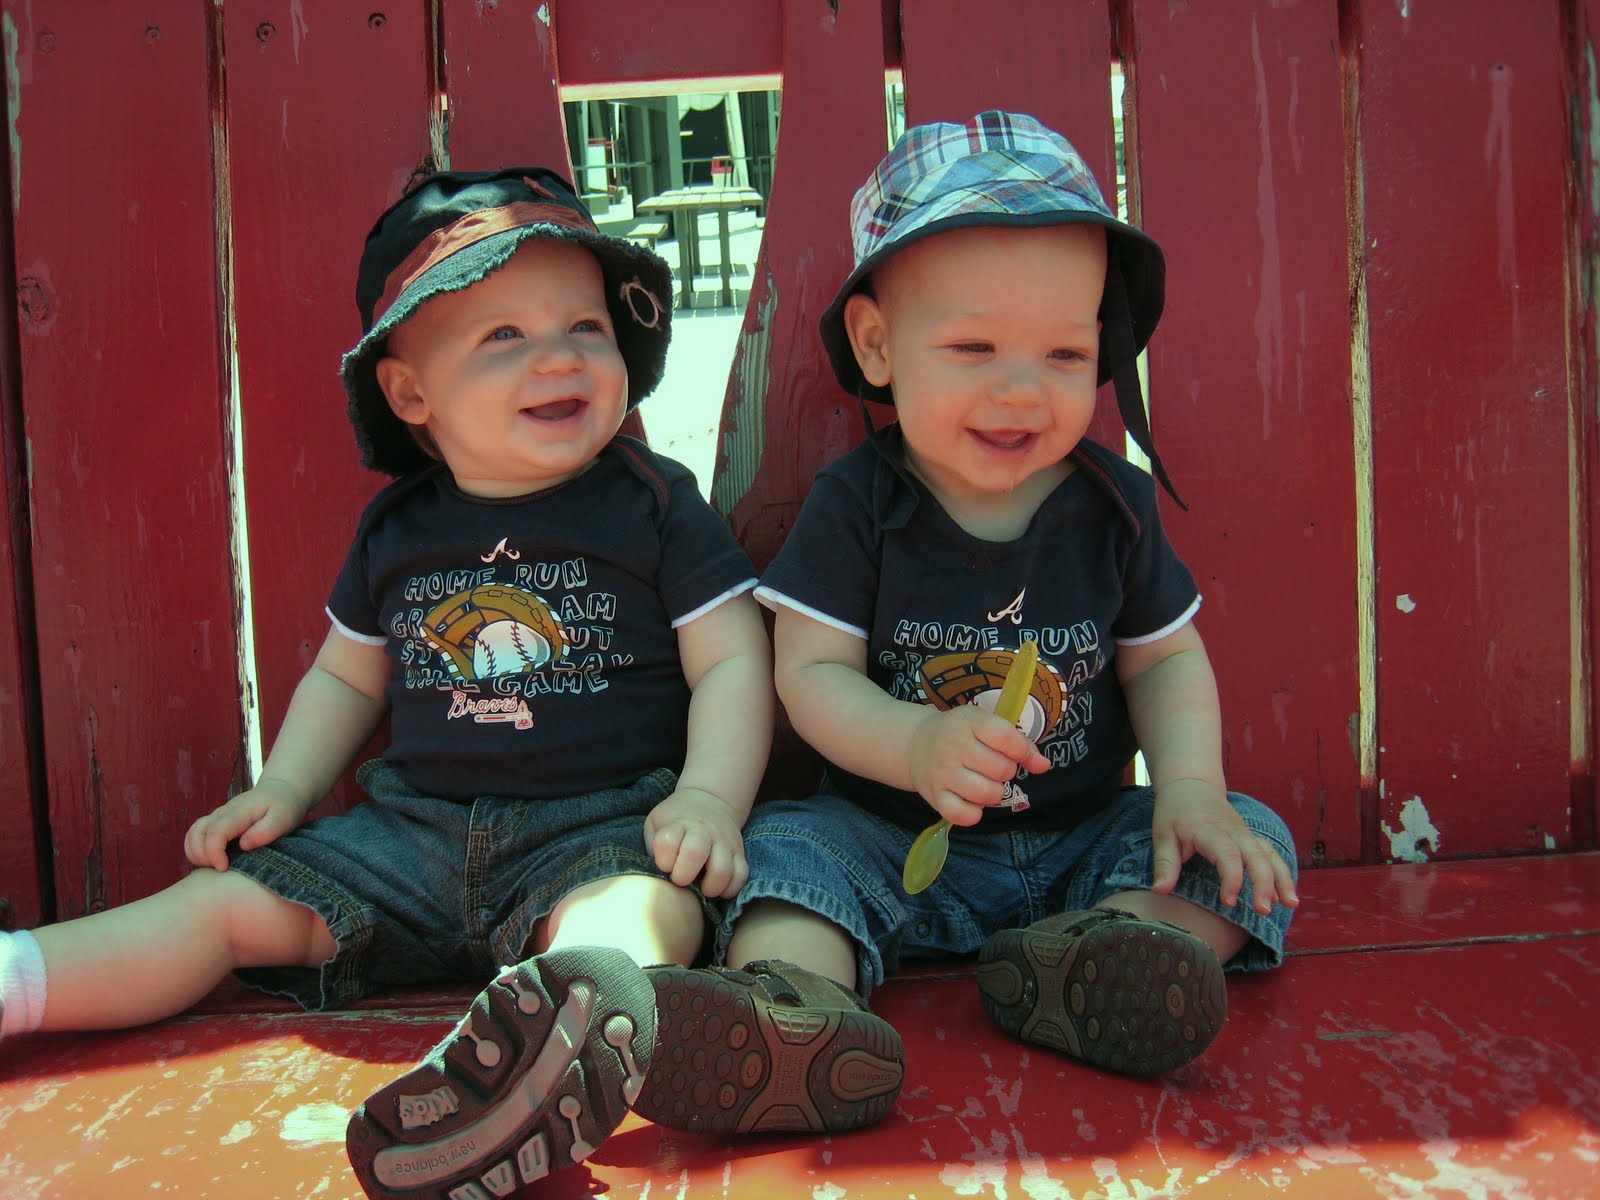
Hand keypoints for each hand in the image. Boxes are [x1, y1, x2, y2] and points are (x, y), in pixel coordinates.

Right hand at [183, 777, 309, 871]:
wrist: (280, 792)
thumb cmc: (283, 808)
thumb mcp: (283, 819)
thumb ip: (266, 831)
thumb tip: (244, 845)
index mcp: (239, 812)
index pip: (216, 831)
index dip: (214, 852)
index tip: (223, 867)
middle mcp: (222, 813)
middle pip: (197, 833)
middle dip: (201, 856)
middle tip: (220, 869)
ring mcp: (216, 817)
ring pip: (192, 834)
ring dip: (196, 854)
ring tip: (215, 866)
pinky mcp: (214, 824)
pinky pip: (195, 837)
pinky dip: (196, 851)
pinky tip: (212, 862)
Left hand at [644, 787, 748, 898]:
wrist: (708, 801)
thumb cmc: (676, 820)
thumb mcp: (657, 822)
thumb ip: (653, 845)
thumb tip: (659, 873)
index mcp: (679, 823)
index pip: (667, 841)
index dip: (663, 860)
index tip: (664, 864)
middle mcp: (703, 831)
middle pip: (695, 852)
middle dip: (683, 875)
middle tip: (681, 879)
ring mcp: (724, 842)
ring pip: (722, 869)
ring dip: (710, 887)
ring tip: (702, 888)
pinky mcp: (739, 852)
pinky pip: (742, 875)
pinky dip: (731, 888)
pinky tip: (719, 888)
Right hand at [908, 705, 1050, 826]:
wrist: (915, 744)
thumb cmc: (959, 733)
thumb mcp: (984, 724)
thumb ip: (1017, 742)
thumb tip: (1044, 765)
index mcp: (969, 722)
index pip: (1006, 738)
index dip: (1024, 752)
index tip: (1026, 757)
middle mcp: (954, 746)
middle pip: (1002, 770)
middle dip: (1006, 772)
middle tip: (993, 767)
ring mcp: (943, 773)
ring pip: (987, 794)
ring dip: (994, 793)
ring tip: (984, 784)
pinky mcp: (935, 796)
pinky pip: (962, 815)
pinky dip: (973, 814)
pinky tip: (972, 802)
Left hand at [1149, 779, 1299, 914]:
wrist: (1191, 785)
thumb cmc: (1175, 812)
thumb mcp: (1162, 835)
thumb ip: (1164, 864)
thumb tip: (1159, 892)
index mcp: (1208, 830)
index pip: (1226, 854)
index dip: (1231, 878)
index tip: (1228, 902)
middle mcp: (1233, 831)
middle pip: (1256, 855)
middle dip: (1264, 883)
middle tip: (1263, 911)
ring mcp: (1245, 834)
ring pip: (1270, 854)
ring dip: (1282, 879)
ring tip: (1290, 905)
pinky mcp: (1250, 838)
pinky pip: (1271, 854)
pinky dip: (1282, 873)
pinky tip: (1286, 897)